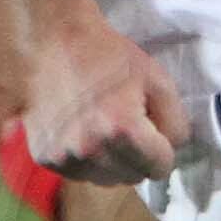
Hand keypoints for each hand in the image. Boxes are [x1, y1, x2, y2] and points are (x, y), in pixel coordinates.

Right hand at [23, 0, 185, 187]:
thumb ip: (177, 123)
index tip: (152, 129)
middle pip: (133, 178)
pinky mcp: (44, 156)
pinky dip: (86, 160)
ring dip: (111, 162)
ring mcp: (64, 155)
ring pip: (105, 180)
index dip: (162, 148)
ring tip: (103, 128)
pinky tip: (82, 131)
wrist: (57, 39)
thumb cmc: (110, 56)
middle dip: (137, 157)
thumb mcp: (158, 80)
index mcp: (123, 130)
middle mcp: (91, 149)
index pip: (160, 168)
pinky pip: (79, 174)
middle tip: (127, 124)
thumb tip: (172, 151)